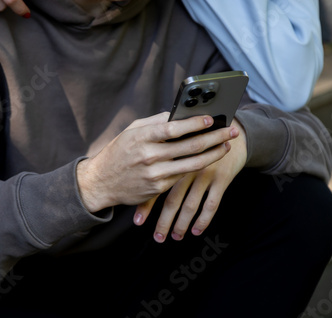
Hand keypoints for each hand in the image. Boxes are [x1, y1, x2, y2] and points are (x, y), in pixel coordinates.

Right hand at [76, 112, 238, 212]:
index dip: (196, 123)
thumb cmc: (118, 152)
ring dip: (213, 155)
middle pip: (190, 147)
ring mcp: (155, 175)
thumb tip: (180, 114)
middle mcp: (149, 156)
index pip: (174, 128)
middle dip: (215, 138)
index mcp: (142, 137)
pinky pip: (182, 176)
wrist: (100, 183)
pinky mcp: (158, 189)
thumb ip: (155, 123)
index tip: (212, 118)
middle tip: (230, 131)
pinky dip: (197, 166)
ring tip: (226, 146)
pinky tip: (207, 159)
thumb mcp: (131, 131)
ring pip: (192, 164)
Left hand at [134, 118, 246, 242]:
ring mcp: (204, 173)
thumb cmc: (197, 135)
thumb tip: (141, 175)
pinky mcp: (221, 178)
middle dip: (164, 222)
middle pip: (172, 200)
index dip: (146, 205)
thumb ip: (157, 151)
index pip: (155, 185)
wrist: (229, 129)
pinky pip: (211, 205)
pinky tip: (196, 231)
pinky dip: (203, 220)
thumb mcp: (174, 138)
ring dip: (182, 224)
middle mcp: (186, 166)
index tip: (138, 223)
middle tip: (158, 238)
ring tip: (175, 237)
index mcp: (172, 157)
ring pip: (191, 205)